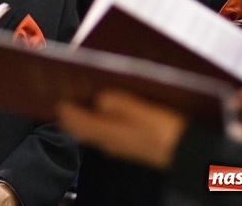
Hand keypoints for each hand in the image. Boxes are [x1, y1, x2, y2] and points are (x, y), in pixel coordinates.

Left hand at [56, 90, 185, 169]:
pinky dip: (98, 118)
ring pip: (90, 128)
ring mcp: (117, 145)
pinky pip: (105, 130)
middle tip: (65, 90)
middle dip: (70, 108)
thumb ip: (114, 102)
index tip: (55, 90)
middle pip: (78, 126)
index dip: (61, 105)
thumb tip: (98, 98)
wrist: (186, 152)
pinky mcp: (129, 144)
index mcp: (104, 132)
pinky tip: (106, 105)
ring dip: (84, 113)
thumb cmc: (164, 130)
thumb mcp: (137, 109)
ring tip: (83, 93)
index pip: (71, 120)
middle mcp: (106, 141)